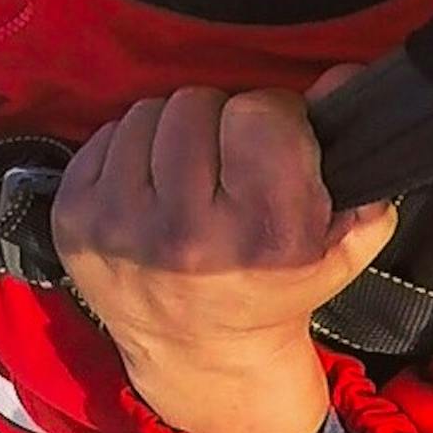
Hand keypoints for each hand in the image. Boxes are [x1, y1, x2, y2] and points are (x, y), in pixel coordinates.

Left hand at [51, 68, 396, 432]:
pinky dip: (130, 151)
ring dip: (172, 134)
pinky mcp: (73, 220)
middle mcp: (186, 235)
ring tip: (189, 178)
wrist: (200, 356)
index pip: (259, 112)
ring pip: (148, 111)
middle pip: (197, 102)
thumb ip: (360, 159)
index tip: (275, 146)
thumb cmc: (273, 287)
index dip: (274, 119)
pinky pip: (105, 134)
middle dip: (219, 124)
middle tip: (228, 167)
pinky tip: (150, 190)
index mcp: (262, 237)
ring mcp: (119, 227)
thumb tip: (344, 76)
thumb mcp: (340, 240)